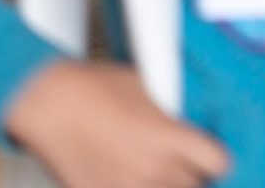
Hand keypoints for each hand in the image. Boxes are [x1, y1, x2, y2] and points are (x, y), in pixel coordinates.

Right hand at [3, 60, 230, 187]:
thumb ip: (169, 115)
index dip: (215, 161)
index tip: (209, 158)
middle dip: (190, 178)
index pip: (217, 164)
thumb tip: (178, 123)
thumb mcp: (147, 88)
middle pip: (192, 187)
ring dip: (163, 185)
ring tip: (153, 174)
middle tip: (180, 168)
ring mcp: (126, 187)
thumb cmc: (92, 88)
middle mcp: (154, 167)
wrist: (47, 104)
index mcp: (171, 137)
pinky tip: (125, 179)